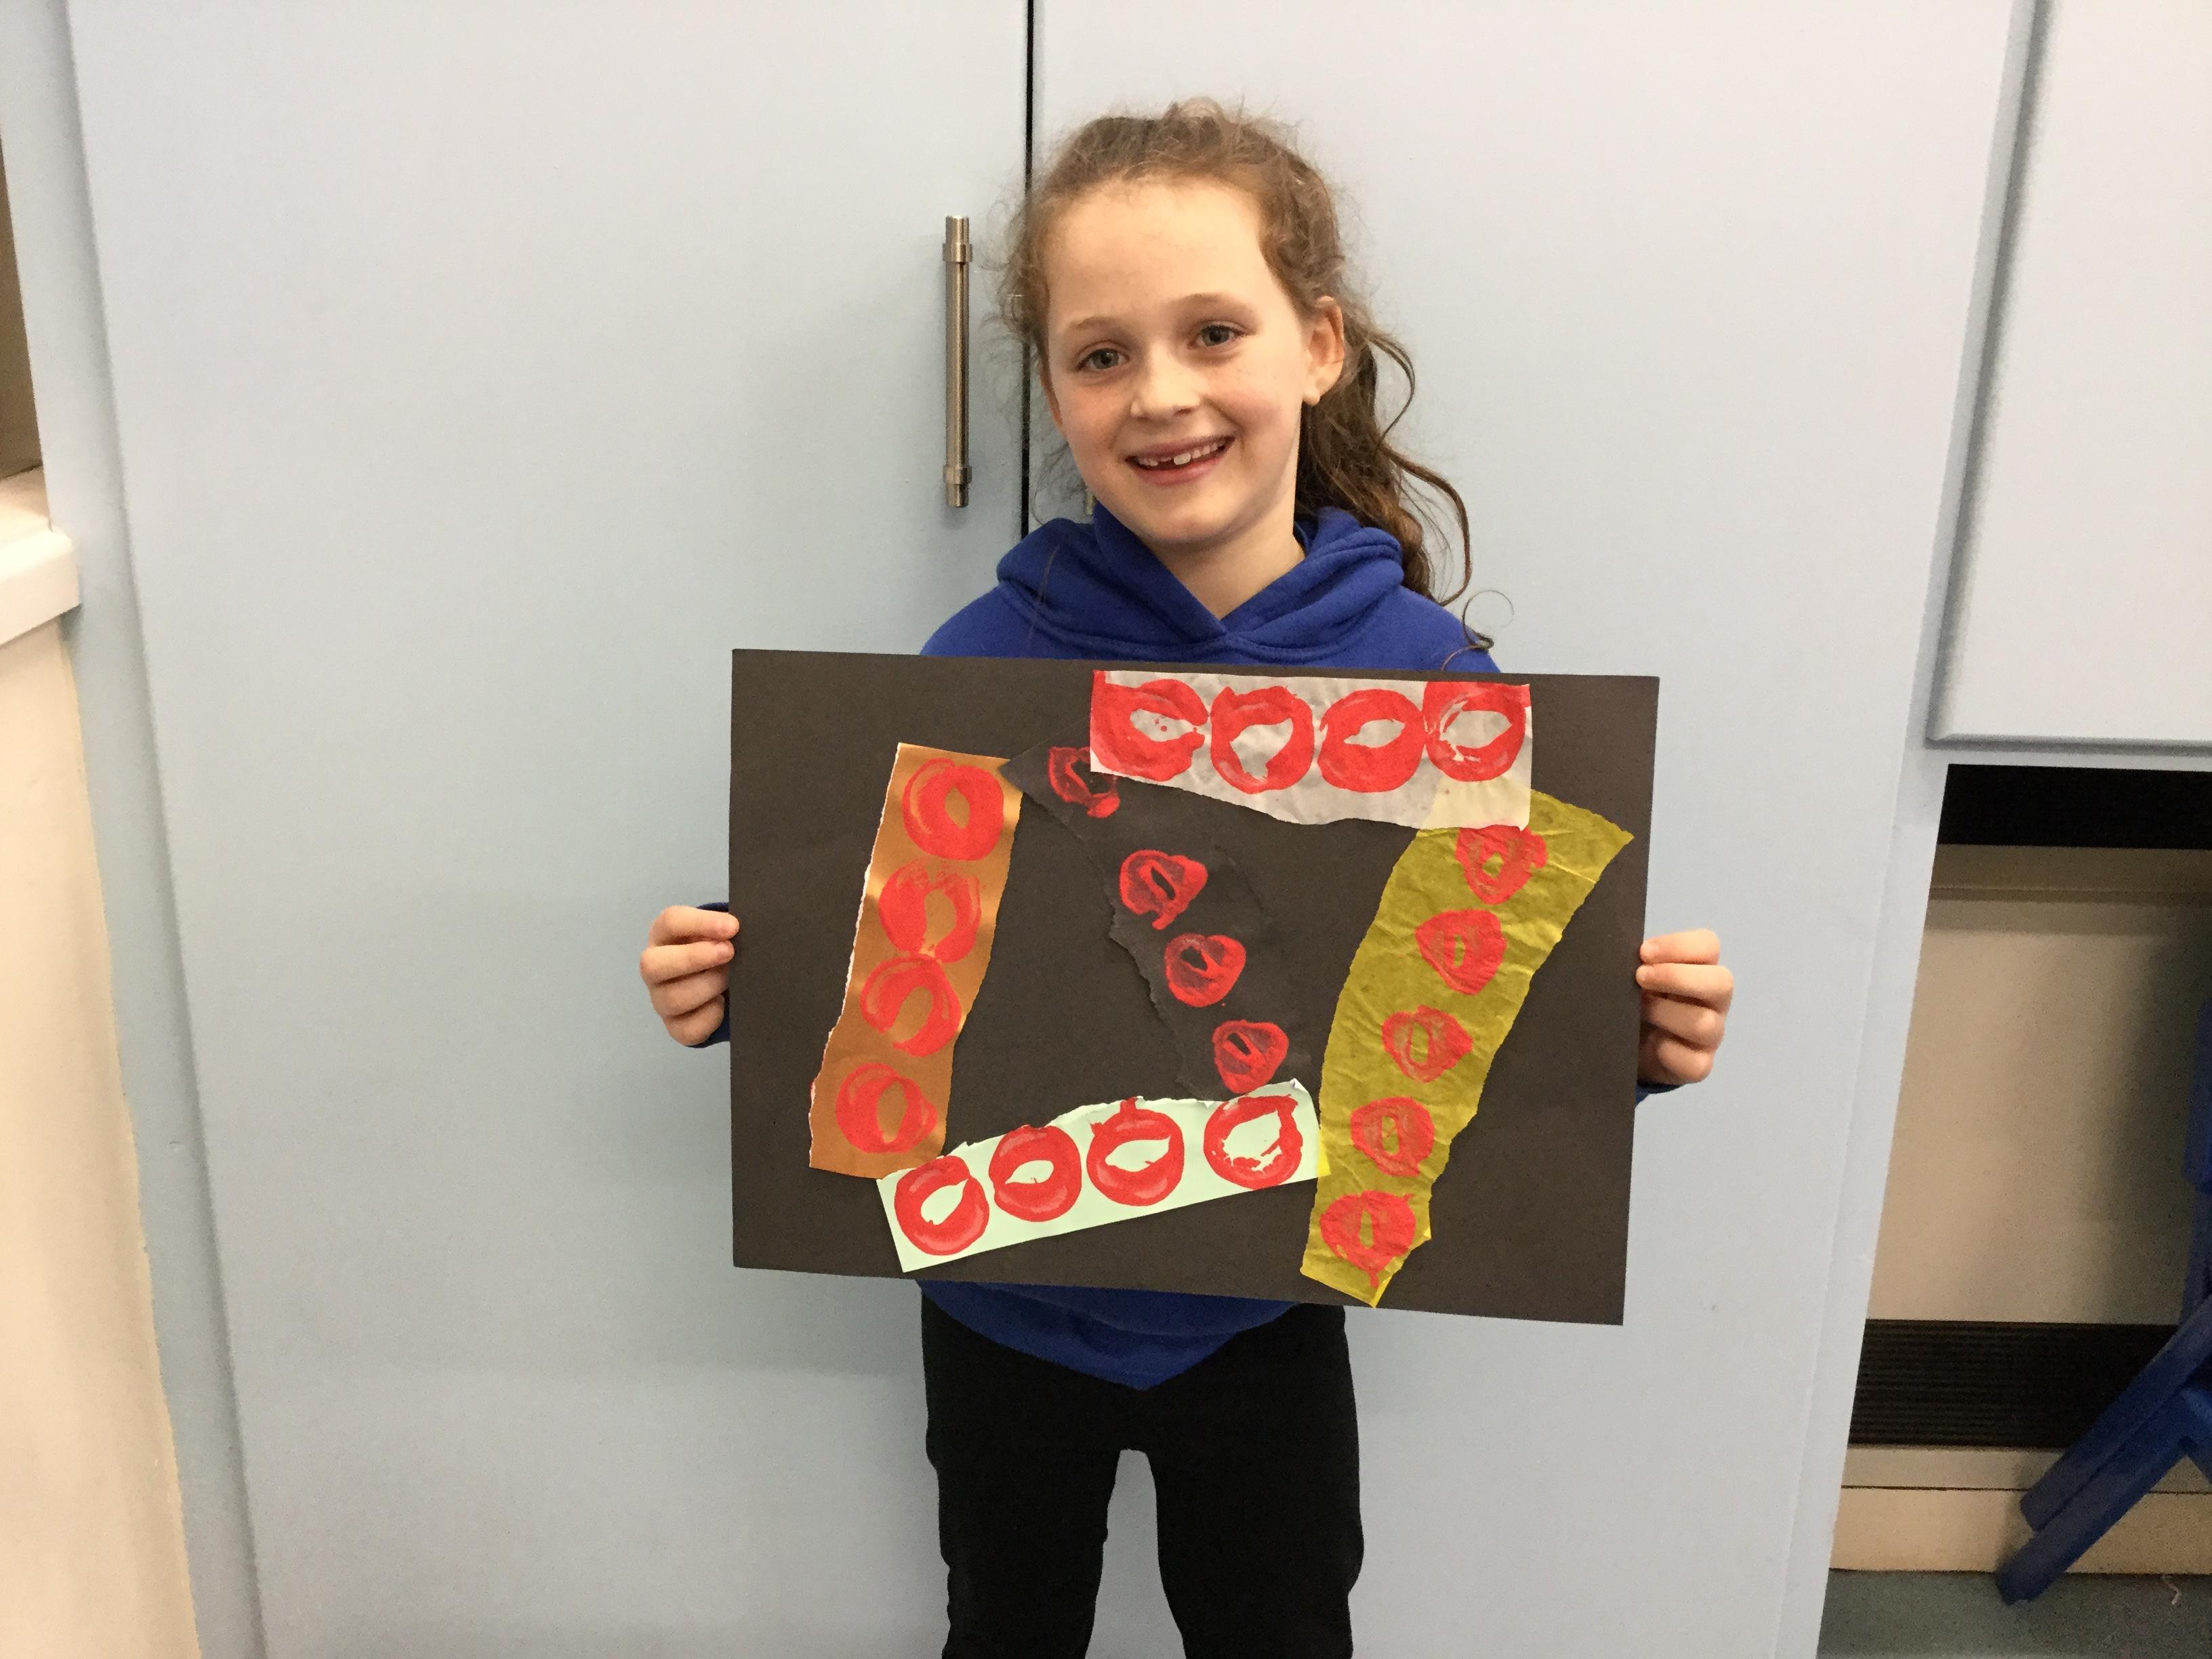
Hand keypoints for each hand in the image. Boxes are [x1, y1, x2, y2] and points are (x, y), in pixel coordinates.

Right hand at [641, 905, 738, 1045]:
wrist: (719, 979)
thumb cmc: (718, 947)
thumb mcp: (719, 932)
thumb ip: (725, 928)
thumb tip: (737, 929)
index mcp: (664, 935)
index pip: (669, 922)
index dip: (700, 923)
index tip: (733, 927)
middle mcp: (655, 969)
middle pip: (652, 965)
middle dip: (693, 958)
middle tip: (729, 952)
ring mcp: (661, 1000)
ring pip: (672, 999)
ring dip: (708, 986)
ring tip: (730, 979)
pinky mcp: (675, 1027)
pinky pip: (687, 1029)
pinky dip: (710, 1017)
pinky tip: (723, 1003)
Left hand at [1635, 929, 1730, 1086]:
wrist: (1630, 1046)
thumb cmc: (1636, 999)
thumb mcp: (1636, 977)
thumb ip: (1638, 963)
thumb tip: (1622, 955)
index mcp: (1701, 968)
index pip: (1708, 945)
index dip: (1678, 946)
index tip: (1643, 953)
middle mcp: (1714, 1000)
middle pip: (1721, 982)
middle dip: (1677, 977)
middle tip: (1640, 977)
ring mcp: (1712, 1034)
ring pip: (1704, 1024)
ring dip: (1664, 1013)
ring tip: (1639, 1011)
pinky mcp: (1700, 1065)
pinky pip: (1693, 1062)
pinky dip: (1667, 1051)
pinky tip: (1651, 1044)